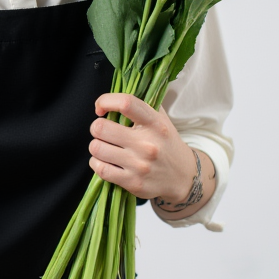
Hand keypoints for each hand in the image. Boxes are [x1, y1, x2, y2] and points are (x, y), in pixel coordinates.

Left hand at [89, 93, 204, 207]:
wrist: (183, 176)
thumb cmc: (166, 143)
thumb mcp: (161, 119)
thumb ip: (142, 104)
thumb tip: (116, 96)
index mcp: (154, 123)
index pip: (125, 103)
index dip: (106, 101)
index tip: (101, 108)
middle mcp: (147, 143)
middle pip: (101, 127)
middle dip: (97, 127)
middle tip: (103, 131)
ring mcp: (139, 164)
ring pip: (96, 148)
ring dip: (96, 146)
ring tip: (105, 146)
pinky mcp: (132, 182)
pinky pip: (100, 168)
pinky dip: (96, 163)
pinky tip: (104, 160)